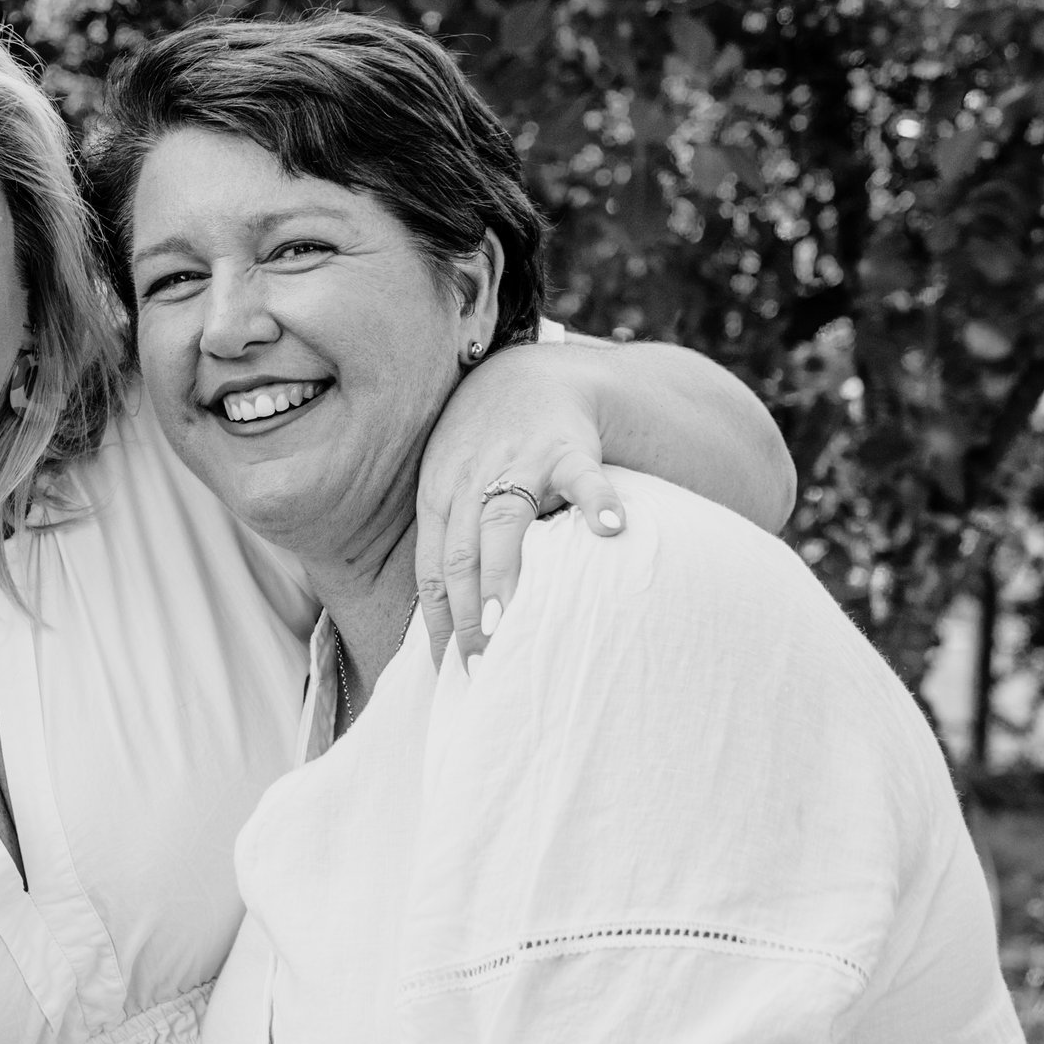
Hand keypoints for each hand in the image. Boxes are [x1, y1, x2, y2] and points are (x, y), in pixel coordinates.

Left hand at [419, 340, 628, 661]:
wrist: (528, 373)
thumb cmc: (483, 443)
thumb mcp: (449, 484)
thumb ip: (448, 541)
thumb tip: (444, 624)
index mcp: (440, 496)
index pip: (432, 570)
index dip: (438, 621)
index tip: (446, 669)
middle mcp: (471, 481)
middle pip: (462, 553)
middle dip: (468, 613)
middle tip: (480, 666)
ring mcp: (519, 463)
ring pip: (505, 521)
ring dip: (506, 574)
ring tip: (512, 625)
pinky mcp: (565, 447)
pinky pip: (582, 475)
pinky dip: (596, 499)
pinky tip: (611, 530)